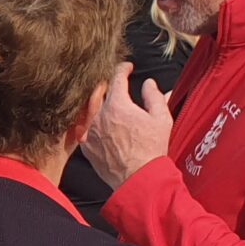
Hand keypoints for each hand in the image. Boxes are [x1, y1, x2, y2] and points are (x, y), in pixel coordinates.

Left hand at [81, 74, 174, 189]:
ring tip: (103, 99)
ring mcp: (89, 131)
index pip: (116, 77)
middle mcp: (99, 116)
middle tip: (114, 83)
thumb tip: (149, 84)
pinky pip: (83, 126)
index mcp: (117, 105)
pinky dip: (89, 120)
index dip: (122, 69)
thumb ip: (154, 97)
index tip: (127, 68)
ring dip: (95, 101)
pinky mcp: (85, 145)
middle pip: (97, 90)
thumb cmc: (151, 150)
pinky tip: (95, 120)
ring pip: (88, 108)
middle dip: (106, 83)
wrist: (138, 178)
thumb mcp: (161, 119)